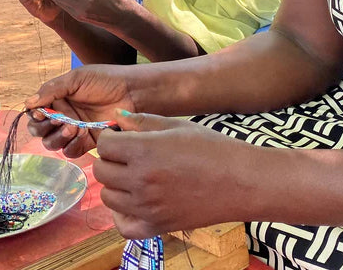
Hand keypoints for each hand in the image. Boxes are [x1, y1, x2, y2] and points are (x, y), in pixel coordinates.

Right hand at [25, 65, 136, 157]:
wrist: (132, 92)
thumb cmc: (105, 80)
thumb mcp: (76, 79)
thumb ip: (52, 90)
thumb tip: (28, 103)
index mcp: (57, 98)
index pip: (35, 112)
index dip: (34, 116)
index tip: (41, 113)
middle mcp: (63, 115)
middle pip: (40, 131)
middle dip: (44, 128)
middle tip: (58, 120)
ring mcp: (74, 130)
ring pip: (52, 143)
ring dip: (58, 137)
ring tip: (72, 127)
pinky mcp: (88, 142)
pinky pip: (71, 151)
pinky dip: (72, 145)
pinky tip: (82, 134)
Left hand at [94, 111, 255, 237]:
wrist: (241, 181)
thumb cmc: (212, 147)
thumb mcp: (176, 126)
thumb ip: (142, 121)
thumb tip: (117, 116)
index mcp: (144, 151)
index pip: (104, 145)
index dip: (110, 138)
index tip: (121, 137)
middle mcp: (141, 180)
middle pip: (101, 170)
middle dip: (109, 159)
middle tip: (126, 155)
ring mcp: (148, 207)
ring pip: (108, 197)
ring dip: (114, 184)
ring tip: (132, 175)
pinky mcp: (158, 227)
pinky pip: (123, 226)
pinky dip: (122, 215)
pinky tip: (133, 202)